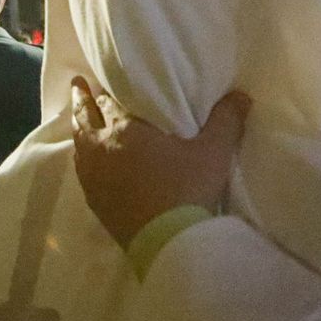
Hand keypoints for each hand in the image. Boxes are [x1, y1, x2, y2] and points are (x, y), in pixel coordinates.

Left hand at [71, 77, 248, 248]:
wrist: (168, 241)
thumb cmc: (188, 190)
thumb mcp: (213, 152)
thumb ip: (226, 120)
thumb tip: (242, 96)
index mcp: (124, 129)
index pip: (108, 101)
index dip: (106, 89)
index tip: (103, 79)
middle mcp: (100, 148)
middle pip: (84, 116)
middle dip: (83, 98)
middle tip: (78, 84)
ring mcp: (92, 176)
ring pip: (78, 142)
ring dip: (80, 126)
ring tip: (80, 118)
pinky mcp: (93, 200)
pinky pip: (80, 169)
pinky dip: (82, 155)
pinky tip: (87, 159)